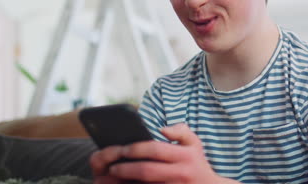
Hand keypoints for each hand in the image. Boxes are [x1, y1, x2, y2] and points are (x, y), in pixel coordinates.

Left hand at [90, 123, 239, 183]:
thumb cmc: (197, 163)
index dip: (136, 148)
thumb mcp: (195, 143)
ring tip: (110, 179)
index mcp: (185, 155)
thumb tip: (163, 129)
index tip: (122, 148)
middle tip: (112, 166)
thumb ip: (181, 131)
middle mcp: (180, 173)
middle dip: (126, 168)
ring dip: (125, 183)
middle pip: (147, 171)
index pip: (155, 149)